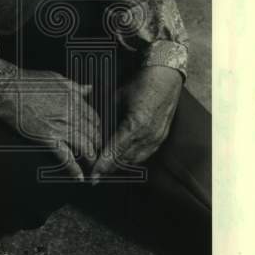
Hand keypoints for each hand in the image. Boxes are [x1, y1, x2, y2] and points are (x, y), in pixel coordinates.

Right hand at [14, 70, 101, 180]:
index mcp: (74, 100)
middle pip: (92, 134)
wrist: (8, 90)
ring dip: (89, 157)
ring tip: (91, 164)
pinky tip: (78, 176)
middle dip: (96, 144)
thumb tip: (88, 89)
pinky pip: (65, 157)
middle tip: (96, 150)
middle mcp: (71, 115)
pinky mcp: (47, 139)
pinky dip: (73, 169)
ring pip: (84, 146)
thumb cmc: (28, 82)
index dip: (97, 129)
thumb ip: (75, 87)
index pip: (94, 119)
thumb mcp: (56, 78)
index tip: (95, 133)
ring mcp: (60, 128)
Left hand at [90, 65, 181, 182]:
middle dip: (108, 168)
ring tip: (104, 168)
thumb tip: (89, 126)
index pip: (115, 151)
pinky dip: (131, 159)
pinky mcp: (161, 138)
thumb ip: (105, 115)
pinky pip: (144, 155)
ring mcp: (157, 138)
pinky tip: (121, 159)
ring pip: (134, 160)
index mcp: (136, 124)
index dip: (102, 164)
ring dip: (119, 165)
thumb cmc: (140, 84)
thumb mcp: (116, 97)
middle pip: (124, 159)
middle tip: (93, 174)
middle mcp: (148, 135)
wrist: (166, 78)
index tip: (92, 175)